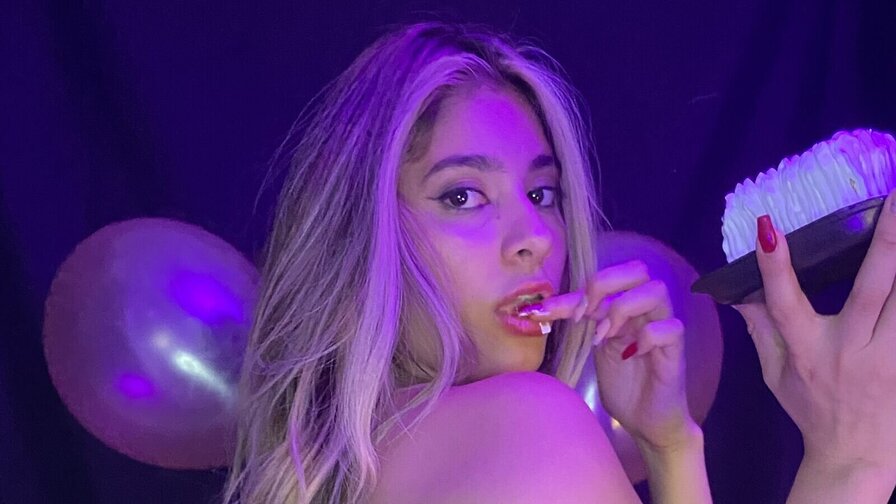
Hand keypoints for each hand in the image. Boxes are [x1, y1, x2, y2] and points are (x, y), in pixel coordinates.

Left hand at [523, 259, 696, 449]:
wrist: (646, 421)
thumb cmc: (622, 383)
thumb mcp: (594, 347)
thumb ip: (581, 322)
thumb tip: (540, 308)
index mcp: (624, 307)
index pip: (602, 282)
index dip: (570, 293)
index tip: (543, 311)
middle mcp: (645, 311)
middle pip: (638, 269)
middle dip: (605, 284)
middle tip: (585, 313)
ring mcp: (663, 327)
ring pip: (657, 290)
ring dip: (624, 308)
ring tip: (605, 335)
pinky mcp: (676, 350)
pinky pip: (671, 327)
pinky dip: (648, 335)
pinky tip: (631, 353)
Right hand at [733, 189, 895, 478]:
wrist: (855, 457)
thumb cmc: (812, 409)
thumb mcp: (775, 374)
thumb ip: (761, 330)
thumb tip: (737, 292)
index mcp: (808, 349)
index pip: (784, 301)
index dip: (773, 265)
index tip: (767, 227)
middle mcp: (850, 350)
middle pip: (872, 290)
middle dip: (886, 242)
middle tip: (895, 199)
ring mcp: (889, 359)